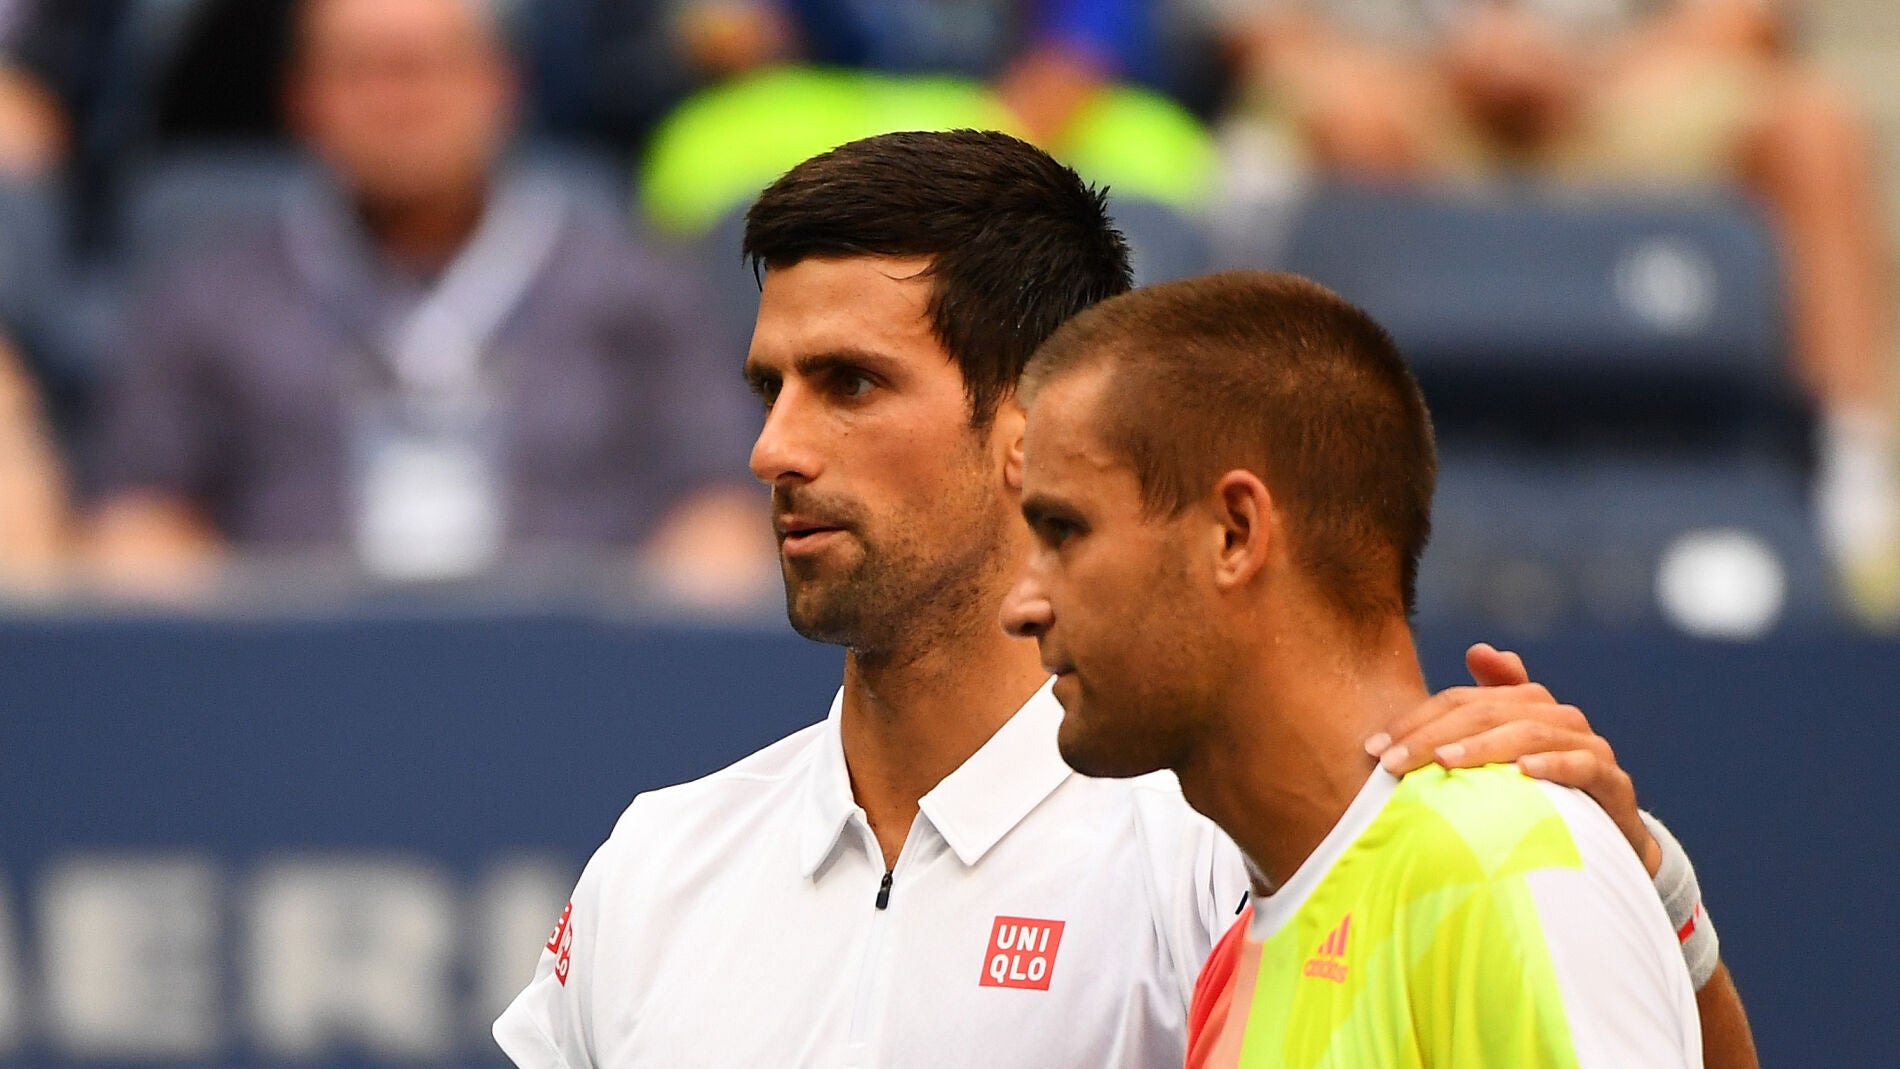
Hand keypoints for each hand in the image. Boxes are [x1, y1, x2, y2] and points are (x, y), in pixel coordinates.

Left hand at [1366, 643, 1663, 874]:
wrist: (1611, 844)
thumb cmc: (1543, 796)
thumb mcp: (1504, 757)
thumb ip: (1481, 712)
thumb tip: (1478, 649)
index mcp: (1527, 705)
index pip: (1462, 700)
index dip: (1417, 719)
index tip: (1375, 747)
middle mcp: (1559, 718)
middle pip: (1489, 711)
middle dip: (1435, 735)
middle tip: (1392, 761)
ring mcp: (1589, 748)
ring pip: (1531, 732)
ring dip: (1484, 746)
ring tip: (1444, 761)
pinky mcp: (1614, 784)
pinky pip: (1584, 766)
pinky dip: (1554, 765)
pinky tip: (1524, 773)